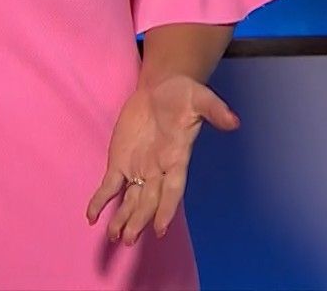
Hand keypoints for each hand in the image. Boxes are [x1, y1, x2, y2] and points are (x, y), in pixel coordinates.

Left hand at [85, 74, 239, 245]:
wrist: (161, 88)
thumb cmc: (183, 95)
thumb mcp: (200, 98)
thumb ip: (215, 110)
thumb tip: (234, 121)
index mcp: (177, 158)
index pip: (172, 189)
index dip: (166, 209)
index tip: (160, 229)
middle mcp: (158, 170)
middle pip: (149, 201)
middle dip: (139, 220)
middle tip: (130, 239)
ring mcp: (138, 169)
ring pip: (130, 200)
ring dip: (122, 218)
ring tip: (115, 237)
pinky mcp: (119, 162)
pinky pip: (109, 187)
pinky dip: (100, 201)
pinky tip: (92, 217)